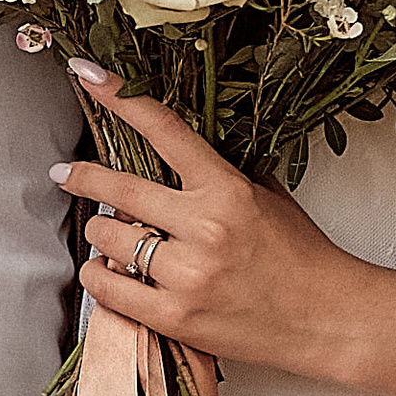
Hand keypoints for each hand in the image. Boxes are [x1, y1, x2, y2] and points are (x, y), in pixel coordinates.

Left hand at [58, 89, 357, 375]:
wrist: (329, 320)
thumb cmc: (301, 259)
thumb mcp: (267, 198)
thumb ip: (219, 175)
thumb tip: (172, 153)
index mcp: (227, 190)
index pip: (163, 130)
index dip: (120, 98)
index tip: (87, 76)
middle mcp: (205, 228)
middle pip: (119, 189)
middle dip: (83, 177)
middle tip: (66, 173)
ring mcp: (188, 274)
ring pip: (108, 237)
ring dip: (101, 232)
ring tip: (111, 235)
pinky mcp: (176, 316)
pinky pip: (109, 288)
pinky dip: (100, 275)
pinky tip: (107, 270)